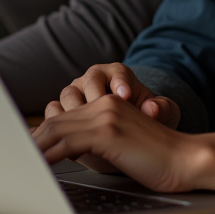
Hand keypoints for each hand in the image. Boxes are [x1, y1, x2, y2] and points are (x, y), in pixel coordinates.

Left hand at [33, 94, 202, 191]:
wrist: (186, 160)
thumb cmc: (157, 160)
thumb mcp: (122, 146)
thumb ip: (97, 141)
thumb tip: (65, 153)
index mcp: (106, 105)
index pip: (63, 118)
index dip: (39, 134)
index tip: (22, 151)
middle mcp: (103, 104)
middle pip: (55, 121)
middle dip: (30, 142)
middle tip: (10, 159)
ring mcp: (105, 115)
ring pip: (57, 130)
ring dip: (34, 150)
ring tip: (18, 166)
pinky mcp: (108, 130)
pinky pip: (68, 142)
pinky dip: (48, 156)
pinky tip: (38, 169)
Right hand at [45, 62, 179, 127]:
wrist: (130, 136)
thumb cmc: (144, 118)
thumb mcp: (162, 114)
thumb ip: (161, 109)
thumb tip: (152, 108)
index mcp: (117, 74)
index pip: (117, 73)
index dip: (119, 83)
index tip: (125, 95)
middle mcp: (93, 80)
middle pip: (87, 82)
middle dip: (93, 99)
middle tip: (100, 116)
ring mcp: (76, 95)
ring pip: (67, 96)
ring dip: (73, 114)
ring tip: (82, 132)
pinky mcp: (63, 113)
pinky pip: (53, 112)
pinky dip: (57, 125)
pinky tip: (68, 141)